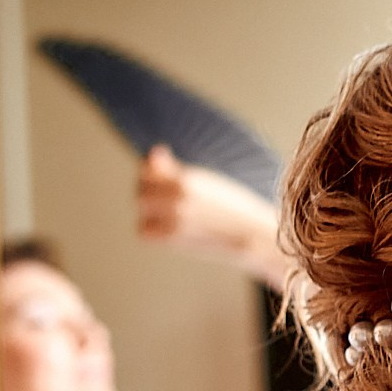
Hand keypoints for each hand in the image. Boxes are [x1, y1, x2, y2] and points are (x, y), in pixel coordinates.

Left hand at [135, 146, 284, 285]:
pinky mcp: (173, 239)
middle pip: (140, 191)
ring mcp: (173, 220)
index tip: (160, 180)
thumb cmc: (230, 205)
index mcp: (185, 180)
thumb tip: (154, 150)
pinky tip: (168, 228)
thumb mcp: (204, 180)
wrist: (251, 234)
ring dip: (149, 210)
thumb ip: (173, 169)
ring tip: (170, 214)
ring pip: (142, 210)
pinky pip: (144, 231)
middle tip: (166, 200)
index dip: (150, 174)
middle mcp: (176, 199)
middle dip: (148, 192)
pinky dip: (150, 229)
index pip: (146, 170)